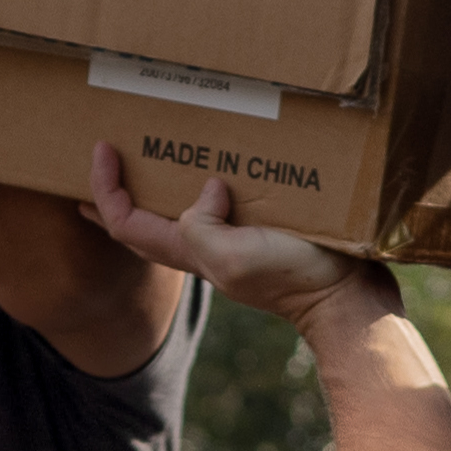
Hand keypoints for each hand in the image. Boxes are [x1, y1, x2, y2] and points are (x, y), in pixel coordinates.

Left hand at [82, 143, 378, 330]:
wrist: (348, 301)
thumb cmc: (293, 279)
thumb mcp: (234, 257)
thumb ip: (200, 229)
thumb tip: (207, 189)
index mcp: (192, 253)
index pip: (126, 224)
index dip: (105, 189)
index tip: (102, 149)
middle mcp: (208, 250)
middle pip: (145, 224)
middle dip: (117, 197)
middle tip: (104, 164)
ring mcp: (238, 244)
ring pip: (184, 214)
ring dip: (161, 190)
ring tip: (155, 158)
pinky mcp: (267, 235)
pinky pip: (227, 207)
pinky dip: (211, 186)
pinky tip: (224, 166)